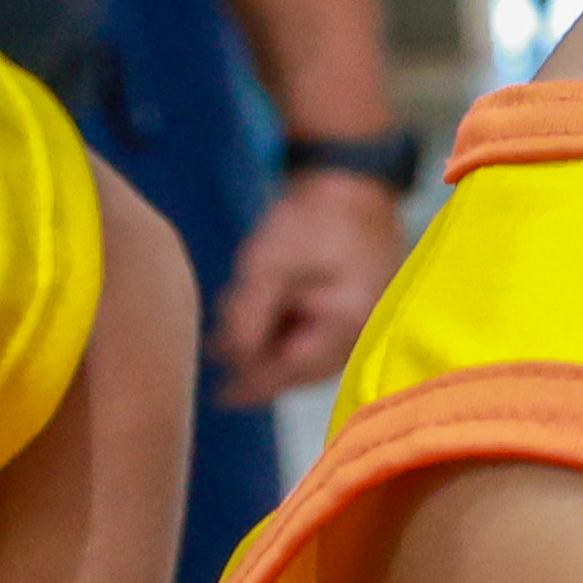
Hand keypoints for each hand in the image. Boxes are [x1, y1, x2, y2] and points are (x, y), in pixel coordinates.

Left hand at [213, 165, 405, 400]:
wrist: (351, 184)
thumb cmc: (310, 221)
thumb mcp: (267, 266)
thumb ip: (248, 318)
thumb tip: (231, 361)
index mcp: (344, 323)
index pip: (292, 371)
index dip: (254, 386)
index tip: (221, 399)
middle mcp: (361, 331)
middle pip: (303, 368)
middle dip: (260, 364)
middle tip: (219, 351)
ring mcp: (364, 321)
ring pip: (309, 353)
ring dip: (271, 347)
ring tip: (232, 327)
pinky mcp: (357, 308)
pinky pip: (319, 336)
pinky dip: (288, 333)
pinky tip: (261, 317)